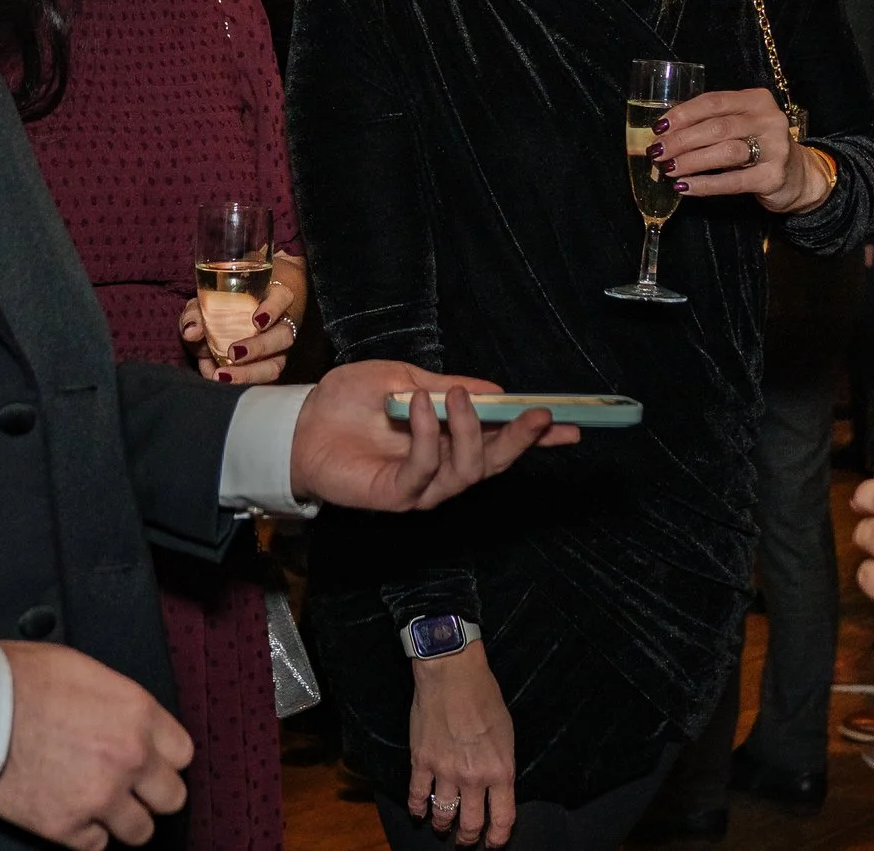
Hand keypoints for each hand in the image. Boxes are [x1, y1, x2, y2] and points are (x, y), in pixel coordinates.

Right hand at [0, 641, 194, 848]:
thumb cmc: (24, 679)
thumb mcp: (90, 672)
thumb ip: (122, 705)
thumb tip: (130, 722)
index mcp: (140, 715)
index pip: (182, 755)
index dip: (164, 759)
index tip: (151, 761)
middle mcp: (130, 759)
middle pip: (172, 798)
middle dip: (152, 794)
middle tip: (130, 787)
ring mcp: (100, 797)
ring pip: (140, 831)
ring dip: (123, 819)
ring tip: (102, 804)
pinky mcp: (66, 826)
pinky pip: (96, 846)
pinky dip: (86, 834)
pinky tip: (72, 813)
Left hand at [181, 253, 307, 385]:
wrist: (229, 323)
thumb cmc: (224, 306)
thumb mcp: (207, 304)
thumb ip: (197, 313)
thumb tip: (191, 331)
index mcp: (272, 299)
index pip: (283, 298)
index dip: (273, 309)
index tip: (257, 320)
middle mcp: (281, 326)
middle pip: (284, 337)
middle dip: (259, 347)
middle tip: (234, 353)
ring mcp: (277, 352)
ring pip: (275, 365)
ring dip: (249, 373)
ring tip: (222, 375)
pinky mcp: (264, 371)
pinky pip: (257, 382)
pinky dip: (233, 381)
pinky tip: (212, 375)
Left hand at [289, 359, 580, 511]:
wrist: (301, 420)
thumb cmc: (348, 400)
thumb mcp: (403, 378)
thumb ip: (448, 386)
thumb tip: (495, 390)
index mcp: (448, 438)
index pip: (501, 440)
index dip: (537, 435)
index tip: (572, 423)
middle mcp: (441, 466)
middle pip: (495, 464)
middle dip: (522, 441)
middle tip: (538, 415)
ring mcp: (421, 486)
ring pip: (468, 471)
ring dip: (469, 432)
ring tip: (453, 398)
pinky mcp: (396, 495)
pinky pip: (425, 470)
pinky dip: (426, 436)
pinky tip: (417, 405)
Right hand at [407, 646, 516, 847]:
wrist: (453, 674)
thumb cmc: (485, 697)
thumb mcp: (506, 734)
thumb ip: (501, 765)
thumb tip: (496, 787)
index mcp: (500, 770)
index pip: (502, 819)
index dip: (498, 838)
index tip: (494, 843)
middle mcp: (473, 778)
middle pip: (471, 824)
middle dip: (469, 838)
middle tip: (466, 840)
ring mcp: (445, 771)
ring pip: (443, 815)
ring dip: (443, 826)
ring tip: (443, 828)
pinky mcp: (421, 762)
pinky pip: (418, 795)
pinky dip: (417, 809)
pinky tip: (419, 813)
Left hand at [645, 88, 827, 214]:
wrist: (798, 175)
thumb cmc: (758, 146)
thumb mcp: (741, 125)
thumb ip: (712, 122)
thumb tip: (665, 134)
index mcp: (756, 100)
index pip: (713, 102)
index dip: (683, 114)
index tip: (658, 128)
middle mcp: (769, 119)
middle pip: (717, 127)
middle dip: (682, 140)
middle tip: (658, 152)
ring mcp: (775, 148)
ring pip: (726, 151)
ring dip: (692, 161)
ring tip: (668, 169)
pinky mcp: (773, 177)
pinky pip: (733, 181)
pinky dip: (705, 184)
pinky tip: (685, 187)